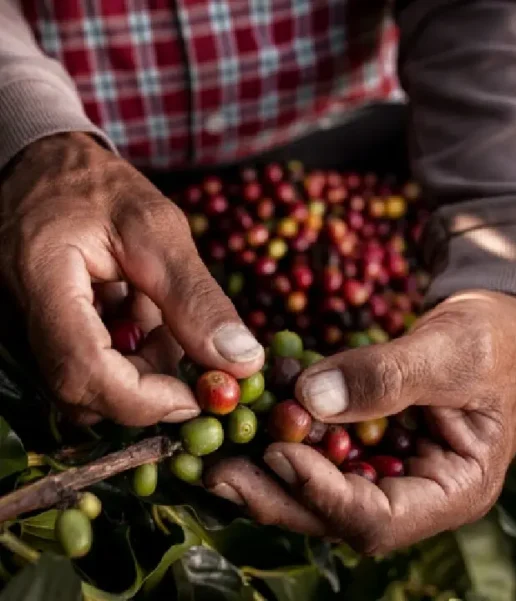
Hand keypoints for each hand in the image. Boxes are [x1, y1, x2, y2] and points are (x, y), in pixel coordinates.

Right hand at [0, 132, 264, 425]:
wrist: (42, 166)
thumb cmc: (96, 186)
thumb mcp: (157, 228)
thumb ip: (196, 297)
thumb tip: (242, 361)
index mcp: (43, 280)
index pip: (84, 370)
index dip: (145, 398)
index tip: (198, 396)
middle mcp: (21, 315)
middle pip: (83, 389)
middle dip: (150, 386)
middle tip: (193, 352)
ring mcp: (25, 328)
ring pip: (88, 382)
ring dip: (142, 366)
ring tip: (162, 313)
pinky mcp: (41, 332)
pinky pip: (85, 363)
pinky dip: (127, 352)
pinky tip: (142, 313)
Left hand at [204, 290, 515, 553]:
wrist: (504, 314)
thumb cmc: (498, 334)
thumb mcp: (452, 350)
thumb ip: (386, 376)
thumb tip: (307, 399)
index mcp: (459, 490)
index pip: (381, 517)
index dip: (326, 494)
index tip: (279, 454)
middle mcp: (422, 493)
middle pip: (340, 514)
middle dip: (279, 494)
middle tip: (217, 471)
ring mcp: (396, 471)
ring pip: (324, 487)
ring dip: (272, 467)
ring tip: (218, 444)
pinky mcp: (374, 444)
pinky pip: (325, 449)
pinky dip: (290, 431)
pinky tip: (253, 410)